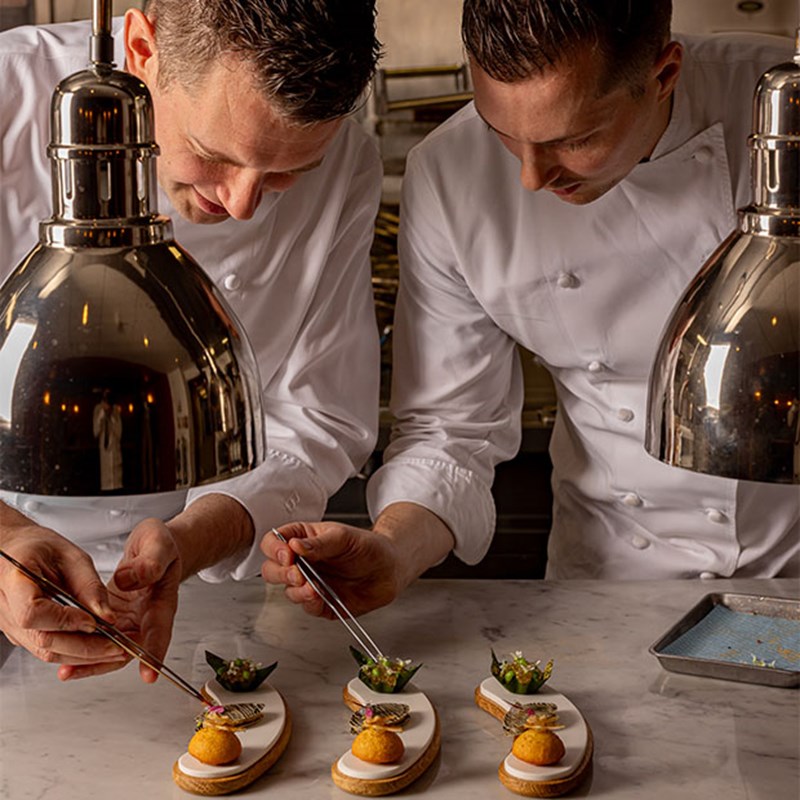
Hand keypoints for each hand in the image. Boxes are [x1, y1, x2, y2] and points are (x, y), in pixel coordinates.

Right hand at [0, 503, 124, 668]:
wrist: (15, 550)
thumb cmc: (39, 548)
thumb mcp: (71, 556)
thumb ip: (89, 586)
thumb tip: (107, 618)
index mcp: (14, 581)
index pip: (33, 612)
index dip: (65, 620)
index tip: (93, 620)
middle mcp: (6, 610)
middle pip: (43, 640)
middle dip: (84, 647)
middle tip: (116, 646)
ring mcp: (11, 626)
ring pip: (46, 651)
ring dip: (82, 656)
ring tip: (113, 650)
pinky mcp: (23, 635)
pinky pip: (47, 650)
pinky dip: (74, 653)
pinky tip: (97, 648)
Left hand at [57, 518, 181, 682]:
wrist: (153, 548)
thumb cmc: (160, 545)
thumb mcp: (158, 544)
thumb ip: (149, 562)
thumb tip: (128, 580)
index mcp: (162, 601)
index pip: (159, 629)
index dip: (154, 651)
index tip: (148, 673)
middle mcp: (145, 617)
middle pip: (129, 649)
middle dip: (104, 662)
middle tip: (79, 669)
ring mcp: (128, 620)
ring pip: (110, 650)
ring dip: (88, 661)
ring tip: (65, 670)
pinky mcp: (112, 619)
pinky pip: (98, 639)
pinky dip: (82, 648)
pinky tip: (62, 654)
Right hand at [261, 521, 401, 617]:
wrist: (389, 568)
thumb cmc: (367, 546)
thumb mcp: (344, 537)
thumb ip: (319, 543)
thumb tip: (294, 544)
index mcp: (304, 540)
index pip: (274, 541)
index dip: (275, 548)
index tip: (287, 554)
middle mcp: (302, 562)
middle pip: (272, 569)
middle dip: (280, 573)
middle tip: (296, 573)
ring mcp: (309, 583)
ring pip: (287, 590)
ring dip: (296, 590)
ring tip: (312, 586)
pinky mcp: (320, 603)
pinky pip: (306, 607)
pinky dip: (309, 603)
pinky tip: (318, 595)